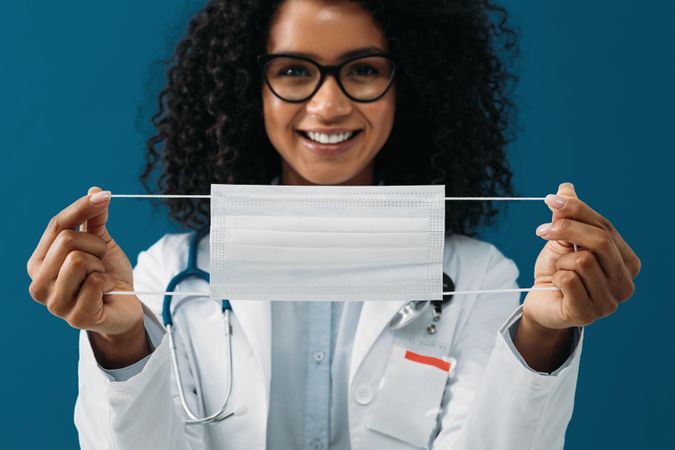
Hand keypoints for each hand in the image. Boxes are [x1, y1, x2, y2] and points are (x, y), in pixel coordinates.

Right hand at [27, 187, 147, 366]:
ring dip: (101, 265)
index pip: (56, 225)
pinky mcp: (75, 317)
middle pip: (67, 240)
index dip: (81, 208)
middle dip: (95, 245)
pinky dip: (108, 282)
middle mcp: (39, 283)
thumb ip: (94, 219)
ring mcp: (55, 303)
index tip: (104, 197)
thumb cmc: (107, 275)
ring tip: (101, 278)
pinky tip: (106, 292)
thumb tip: (96, 191)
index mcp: (39, 262)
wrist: (125, 308)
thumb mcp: (101, 244)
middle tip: (102, 261)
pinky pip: (96, 282)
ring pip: (79, 260)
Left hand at [523, 183, 640, 330]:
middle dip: (567, 229)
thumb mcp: (561, 240)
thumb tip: (566, 187)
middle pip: (599, 240)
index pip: (605, 227)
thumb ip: (567, 216)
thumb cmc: (557, 272)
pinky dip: (556, 277)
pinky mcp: (588, 314)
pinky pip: (569, 280)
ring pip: (582, 260)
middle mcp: (625, 283)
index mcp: (627, 262)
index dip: (578, 210)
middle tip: (542, 231)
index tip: (550, 200)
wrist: (540, 303)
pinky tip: (557, 285)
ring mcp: (610, 302)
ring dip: (561, 261)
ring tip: (559, 271)